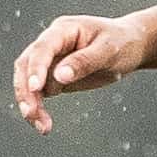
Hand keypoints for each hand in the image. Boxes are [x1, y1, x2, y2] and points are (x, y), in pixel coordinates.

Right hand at [13, 13, 151, 131]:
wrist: (130, 46)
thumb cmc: (122, 42)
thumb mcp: (109, 50)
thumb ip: (85, 62)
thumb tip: (60, 76)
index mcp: (63, 30)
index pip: (43, 48)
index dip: (36, 67)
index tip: (36, 88)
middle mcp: (51, 43)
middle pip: (26, 65)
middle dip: (26, 90)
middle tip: (32, 114)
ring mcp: (50, 60)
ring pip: (27, 82)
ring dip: (30, 104)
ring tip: (43, 127)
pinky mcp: (53, 77)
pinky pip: (38, 93)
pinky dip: (38, 108)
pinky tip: (44, 124)